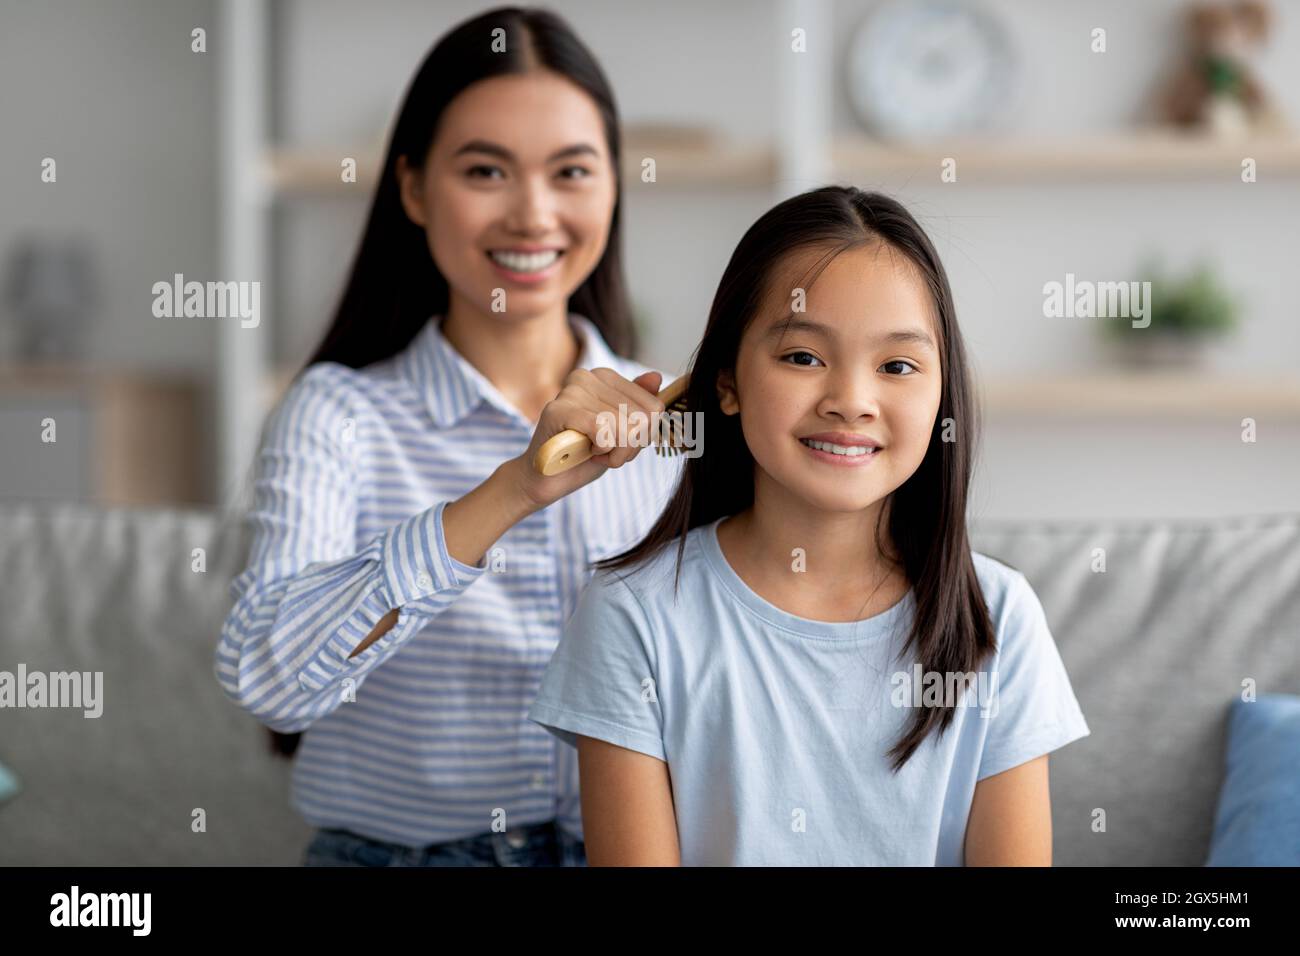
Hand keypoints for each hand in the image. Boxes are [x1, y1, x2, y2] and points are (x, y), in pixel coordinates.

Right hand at [504, 367, 664, 511]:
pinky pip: (604, 431)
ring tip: (591, 452)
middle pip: (643, 419)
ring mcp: (571, 390)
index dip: (643, 437)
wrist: (546, 480)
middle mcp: (587, 376)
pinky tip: (584, 451)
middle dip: (629, 447)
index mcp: (605, 377)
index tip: (619, 444)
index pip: (655, 407)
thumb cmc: (585, 454)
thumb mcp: (622, 432)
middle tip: (603, 451)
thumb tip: (657, 376)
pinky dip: (601, 450)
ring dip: (614, 453)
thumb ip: (640, 406)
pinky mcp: (558, 410)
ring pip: (625, 427)